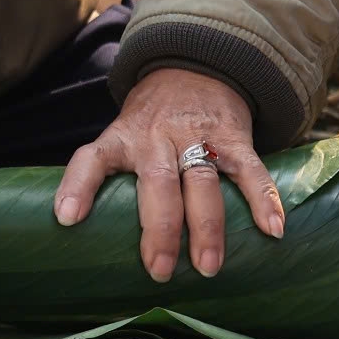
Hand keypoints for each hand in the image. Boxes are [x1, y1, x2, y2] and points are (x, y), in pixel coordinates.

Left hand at [54, 66, 283, 279]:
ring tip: (208, 268)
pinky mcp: (234, 138)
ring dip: (206, 227)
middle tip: (159, 270)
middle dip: (159, 229)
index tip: (67, 217)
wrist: (192, 67)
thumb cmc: (149, 124)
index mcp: (122, 139)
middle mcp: (157, 138)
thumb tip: (92, 241)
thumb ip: (114, 179)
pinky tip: (272, 230)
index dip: (78, 186)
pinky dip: (264, 200)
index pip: (91, 158)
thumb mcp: (122, 137)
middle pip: (157, 182)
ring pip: (202, 181)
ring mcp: (198, 138)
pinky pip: (251, 171)